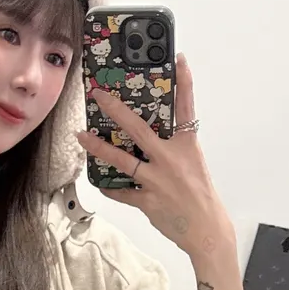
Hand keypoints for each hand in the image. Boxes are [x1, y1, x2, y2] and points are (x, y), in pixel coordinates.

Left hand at [77, 56, 234, 262]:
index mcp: (187, 146)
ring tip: (82, 137)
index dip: (184, 82)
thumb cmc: (201, 197)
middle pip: (139, 129)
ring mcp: (157, 180)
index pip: (187, 107)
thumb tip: (150, 139)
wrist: (207, 230)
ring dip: (99, 148)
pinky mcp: (148, 201)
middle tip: (99, 95)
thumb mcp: (193, 163)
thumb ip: (174, 148)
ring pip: (122, 160)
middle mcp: (171, 159)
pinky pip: (122, 192)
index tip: (179, 59)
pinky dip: (110, 188)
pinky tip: (100, 182)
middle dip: (116, 110)